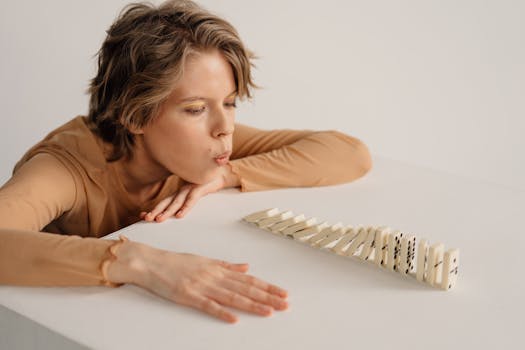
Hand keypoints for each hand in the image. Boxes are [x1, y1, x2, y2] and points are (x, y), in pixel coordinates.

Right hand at [107, 242, 288, 322]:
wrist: (151, 262)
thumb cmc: (177, 262)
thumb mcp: (205, 260)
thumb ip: (227, 265)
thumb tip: (246, 267)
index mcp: (219, 269)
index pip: (249, 279)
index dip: (267, 287)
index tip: (283, 293)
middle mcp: (214, 276)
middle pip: (246, 288)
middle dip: (267, 297)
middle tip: (285, 304)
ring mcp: (202, 286)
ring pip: (232, 297)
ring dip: (252, 305)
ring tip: (269, 312)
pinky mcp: (188, 296)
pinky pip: (208, 305)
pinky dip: (221, 312)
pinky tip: (234, 318)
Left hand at [141, 164, 240, 221]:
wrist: (223, 173)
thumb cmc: (209, 183)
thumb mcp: (195, 191)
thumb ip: (187, 199)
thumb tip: (180, 211)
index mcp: (181, 192)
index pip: (165, 201)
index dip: (155, 209)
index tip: (143, 216)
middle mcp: (183, 190)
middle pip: (167, 202)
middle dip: (156, 211)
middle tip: (146, 219)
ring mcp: (191, 188)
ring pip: (177, 202)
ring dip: (167, 211)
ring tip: (158, 220)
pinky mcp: (200, 187)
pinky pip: (192, 199)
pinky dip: (186, 207)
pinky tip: (180, 215)